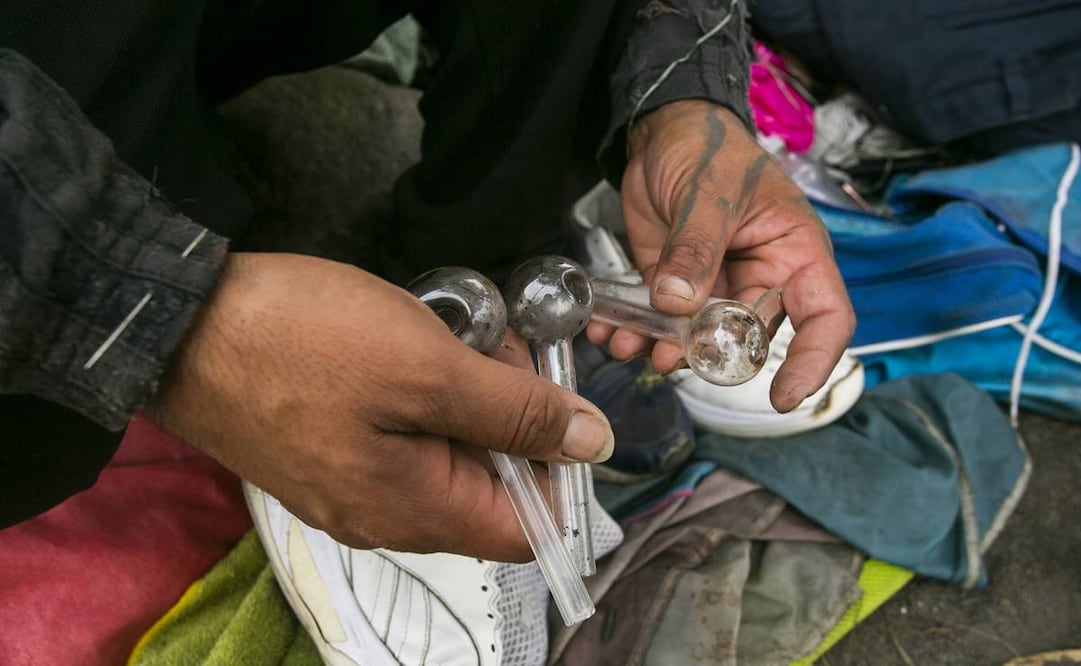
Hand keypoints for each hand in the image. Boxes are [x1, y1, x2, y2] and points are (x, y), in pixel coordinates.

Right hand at [145, 253, 613, 561]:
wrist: (180, 323)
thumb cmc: (304, 343)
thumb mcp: (427, 369)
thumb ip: (514, 412)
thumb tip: (592, 445)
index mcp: (417, 512)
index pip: (526, 528)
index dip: (561, 471)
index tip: (559, 404)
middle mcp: (386, 516)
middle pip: (487, 484)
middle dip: (510, 415)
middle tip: (501, 343)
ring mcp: (351, 484)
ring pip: (447, 451)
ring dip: (469, 395)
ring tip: (459, 332)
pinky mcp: (327, 448)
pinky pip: (403, 434)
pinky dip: (426, 392)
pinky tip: (417, 341)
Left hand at [587, 100, 854, 411]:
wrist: (664, 131)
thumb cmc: (709, 147)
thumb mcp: (708, 192)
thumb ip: (696, 247)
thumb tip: (679, 302)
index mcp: (795, 254)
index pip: (825, 318)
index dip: (813, 362)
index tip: (783, 396)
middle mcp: (761, 279)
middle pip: (750, 340)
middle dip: (710, 357)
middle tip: (669, 356)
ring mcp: (716, 288)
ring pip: (698, 340)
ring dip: (663, 350)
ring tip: (628, 345)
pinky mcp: (676, 288)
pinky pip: (660, 323)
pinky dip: (634, 332)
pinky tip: (609, 330)